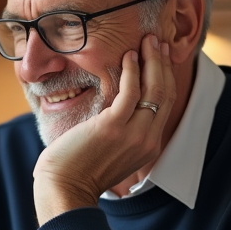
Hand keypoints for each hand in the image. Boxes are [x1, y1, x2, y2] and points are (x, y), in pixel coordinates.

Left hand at [33, 34, 176, 223]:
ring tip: (148, 41)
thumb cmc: (78, 170)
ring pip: (154, 89)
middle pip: (165, 93)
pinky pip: (130, 92)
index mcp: (148, 147)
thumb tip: (116, 110)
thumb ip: (121, 134)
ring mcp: (133, 134)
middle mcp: (147, 140)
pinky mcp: (113, 127)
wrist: (65, 189)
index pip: (164, 105)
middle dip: (163, 64)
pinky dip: (132, 71)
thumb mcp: (110, 153)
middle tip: (158, 41)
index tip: (161, 58)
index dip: (165, 77)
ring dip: (152, 60)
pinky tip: (129, 56)